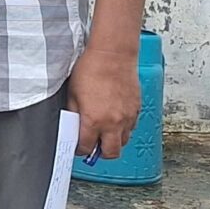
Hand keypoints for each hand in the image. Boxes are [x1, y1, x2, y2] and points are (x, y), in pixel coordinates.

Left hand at [65, 44, 141, 159]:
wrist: (112, 55)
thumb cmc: (91, 69)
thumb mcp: (72, 93)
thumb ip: (74, 113)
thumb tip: (74, 125)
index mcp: (93, 120)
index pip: (86, 147)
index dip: (80, 149)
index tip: (78, 147)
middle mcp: (113, 123)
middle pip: (111, 153)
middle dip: (101, 153)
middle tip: (94, 146)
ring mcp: (127, 117)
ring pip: (124, 142)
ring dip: (114, 141)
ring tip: (104, 131)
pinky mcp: (136, 110)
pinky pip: (132, 127)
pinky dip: (124, 128)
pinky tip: (115, 118)